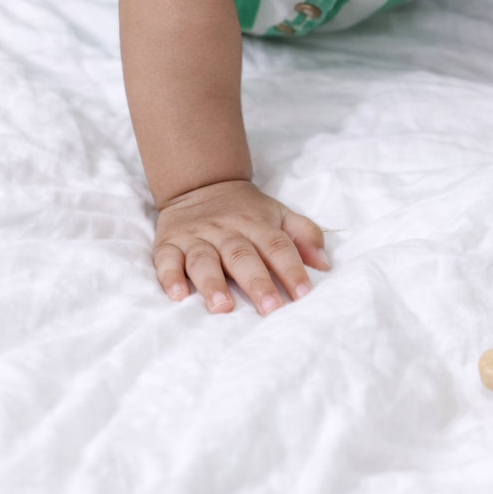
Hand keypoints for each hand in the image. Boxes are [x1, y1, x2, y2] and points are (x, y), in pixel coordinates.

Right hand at [153, 179, 328, 313]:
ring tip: (223, 307)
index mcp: (256, 224)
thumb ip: (304, 234)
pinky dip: (170, 277)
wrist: (201, 184)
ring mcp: (196, 237)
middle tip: (270, 309)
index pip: (277, 246)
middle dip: (257, 283)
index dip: (292, 269)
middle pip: (242, 256)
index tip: (304, 294)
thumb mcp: (278, 214)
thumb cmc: (246, 210)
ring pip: (204, 260)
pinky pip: (167, 260)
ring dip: (212, 284)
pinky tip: (178, 294)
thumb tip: (325, 264)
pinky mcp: (169, 244)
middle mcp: (226, 231)